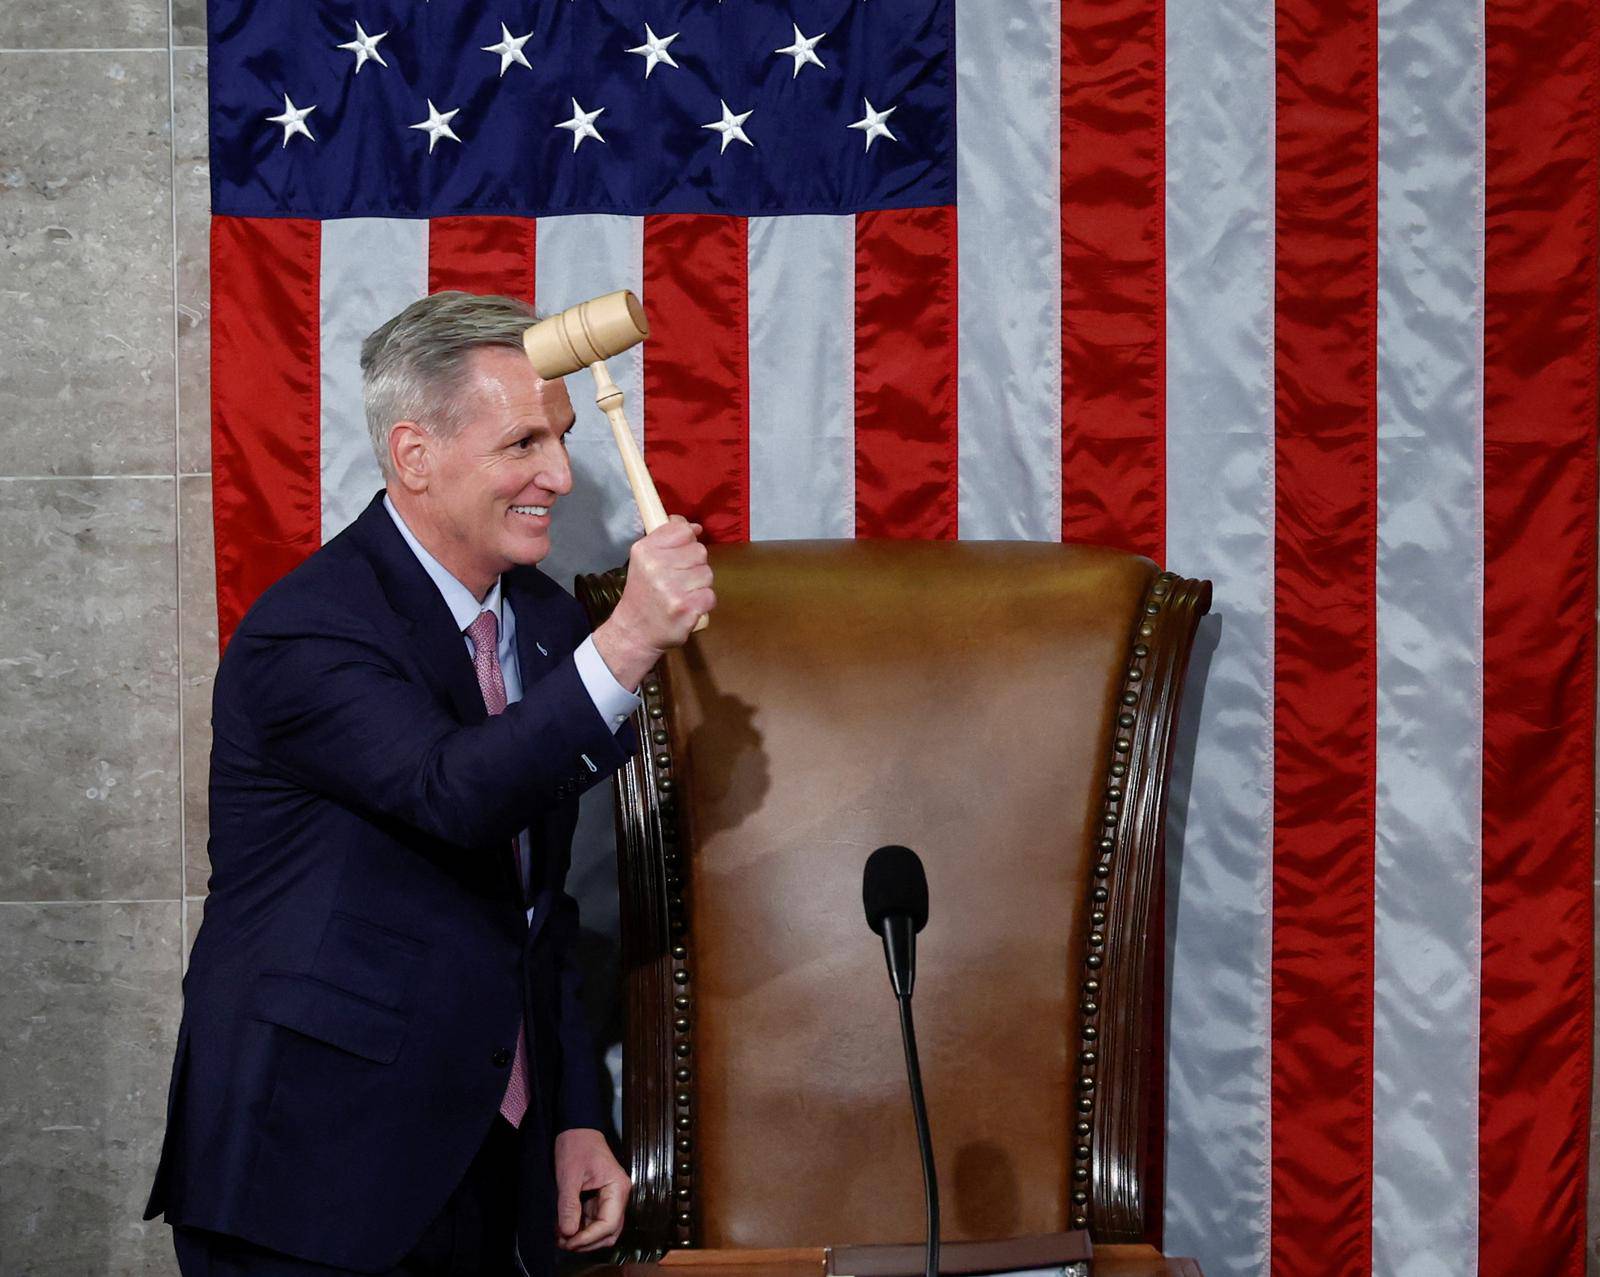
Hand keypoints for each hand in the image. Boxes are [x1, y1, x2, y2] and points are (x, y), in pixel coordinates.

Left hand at [554, 1127, 630, 1251]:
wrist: (576, 1128)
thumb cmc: (576, 1146)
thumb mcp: (569, 1176)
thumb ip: (569, 1206)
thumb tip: (568, 1233)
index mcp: (617, 1188)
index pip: (609, 1224)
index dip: (589, 1238)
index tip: (568, 1242)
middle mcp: (618, 1196)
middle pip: (609, 1232)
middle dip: (587, 1242)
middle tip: (563, 1243)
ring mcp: (610, 1199)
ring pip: (602, 1230)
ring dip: (584, 1238)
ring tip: (561, 1238)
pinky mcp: (600, 1199)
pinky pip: (594, 1221)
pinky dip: (581, 1229)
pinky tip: (564, 1229)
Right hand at [592, 516, 715, 690]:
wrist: (634, 632)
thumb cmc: (643, 593)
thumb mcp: (644, 560)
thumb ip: (667, 539)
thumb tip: (695, 527)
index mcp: (645, 550)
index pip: (683, 531)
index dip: (688, 540)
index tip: (680, 552)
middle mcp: (656, 567)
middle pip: (699, 552)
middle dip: (694, 565)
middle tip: (678, 580)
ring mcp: (672, 589)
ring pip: (707, 573)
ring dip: (699, 585)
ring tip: (682, 594)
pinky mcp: (686, 609)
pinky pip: (710, 595)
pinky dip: (702, 602)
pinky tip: (687, 606)